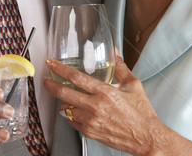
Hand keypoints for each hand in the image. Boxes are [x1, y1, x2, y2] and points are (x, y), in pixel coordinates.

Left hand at [44, 57, 191, 155]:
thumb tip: (114, 53)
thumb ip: (120, 68)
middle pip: (64, 93)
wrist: (146, 138)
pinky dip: (72, 115)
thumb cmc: (141, 113)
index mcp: (105, 92)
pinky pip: (73, 122)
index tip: (51, 63)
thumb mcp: (133, 85)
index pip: (76, 77)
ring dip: (64, 102)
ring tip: (67, 97)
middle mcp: (95, 107)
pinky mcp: (90, 133)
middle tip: (46, 80)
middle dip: (51, 85)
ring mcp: (91, 121)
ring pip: (66, 109)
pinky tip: (78, 111)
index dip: (60, 69)